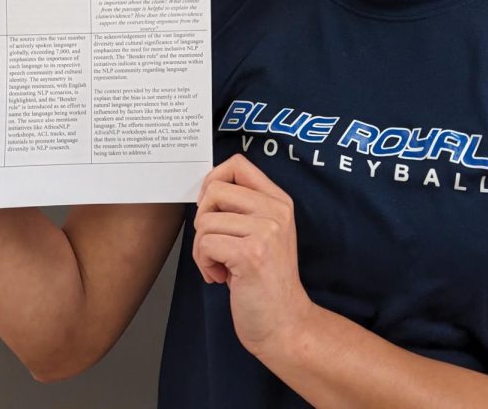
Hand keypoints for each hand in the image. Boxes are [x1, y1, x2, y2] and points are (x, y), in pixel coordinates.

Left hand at [192, 154, 314, 357]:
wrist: (285, 324)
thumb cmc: (266, 282)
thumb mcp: (264, 233)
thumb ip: (244, 208)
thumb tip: (207, 189)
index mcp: (279, 201)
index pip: (237, 164)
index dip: (213, 180)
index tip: (211, 207)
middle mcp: (276, 211)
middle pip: (215, 189)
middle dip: (203, 219)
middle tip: (215, 244)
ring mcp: (265, 231)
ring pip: (205, 220)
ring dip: (202, 249)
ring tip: (220, 265)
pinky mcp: (251, 253)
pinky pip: (205, 244)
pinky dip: (204, 264)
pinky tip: (220, 278)